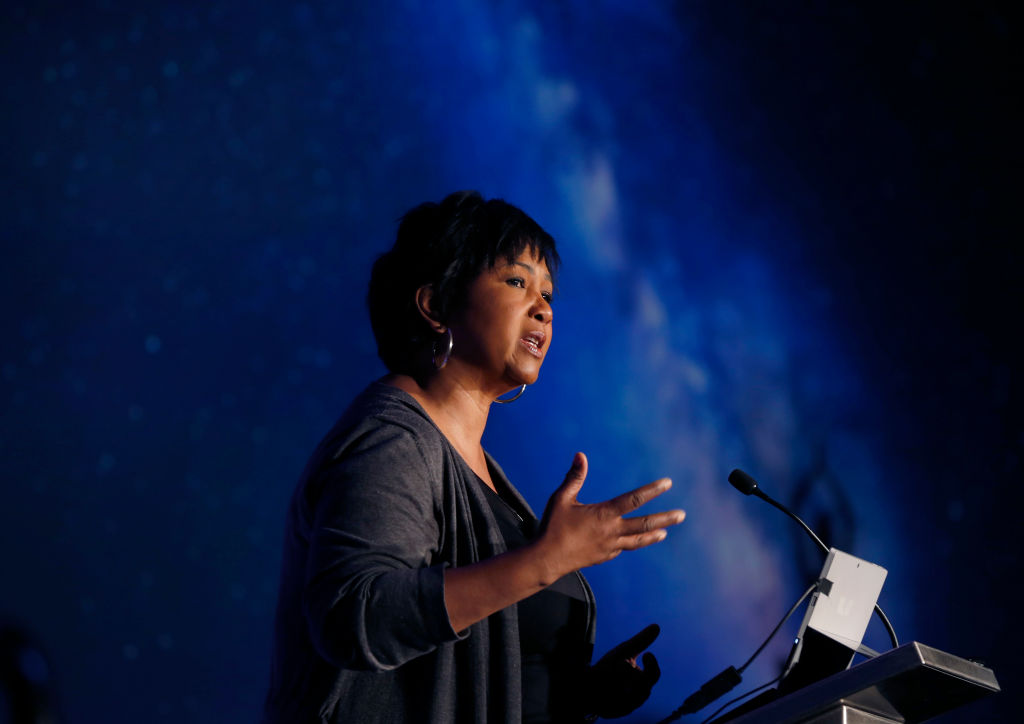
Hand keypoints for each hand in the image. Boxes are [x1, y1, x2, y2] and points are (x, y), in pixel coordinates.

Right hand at [535, 452, 684, 581]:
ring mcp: (609, 547)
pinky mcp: (604, 557)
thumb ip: (574, 477)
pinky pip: (622, 548)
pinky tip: (633, 540)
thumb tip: (580, 455)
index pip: (634, 499)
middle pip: (644, 524)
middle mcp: (611, 531)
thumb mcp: (561, 498)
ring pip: (638, 540)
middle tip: (682, 515)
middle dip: (665, 518)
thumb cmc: (552, 527)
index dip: (652, 490)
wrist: (546, 560)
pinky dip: (630, 542)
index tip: (667, 483)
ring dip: (653, 535)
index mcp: (604, 515)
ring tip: (665, 532)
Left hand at [585, 624, 661, 718]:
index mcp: (643, 678)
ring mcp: (629, 705)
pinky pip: (618, 705)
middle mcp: (639, 694)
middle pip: (644, 688)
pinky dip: (612, 696)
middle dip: (633, 678)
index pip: (654, 674)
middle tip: (622, 668)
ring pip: (631, 697)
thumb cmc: (611, 666)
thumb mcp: (624, 651)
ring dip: (620, 686)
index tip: (647, 654)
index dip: (653, 665)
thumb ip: (641, 641)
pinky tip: (605, 691)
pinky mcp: (618, 712)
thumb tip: (657, 626)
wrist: (591, 684)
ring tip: (610, 679)